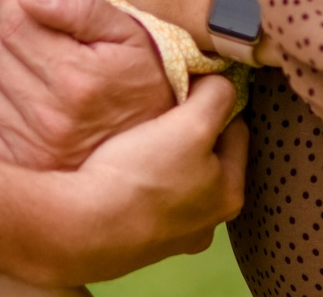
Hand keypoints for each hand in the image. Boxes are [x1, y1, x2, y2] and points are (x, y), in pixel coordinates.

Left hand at [0, 0, 172, 170]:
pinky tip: (6, 88)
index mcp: (76, 78)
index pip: (13, 26)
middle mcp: (52, 117)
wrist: (158, 145)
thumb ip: (78, 8)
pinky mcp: (23, 165)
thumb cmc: (141, 79)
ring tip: (12, 52)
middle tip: (8, 16)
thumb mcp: (125, 32)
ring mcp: (35, 147)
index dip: (7, 1)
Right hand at [32, 75, 247, 284]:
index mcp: (229, 194)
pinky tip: (124, 170)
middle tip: (164, 110)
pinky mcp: (139, 240)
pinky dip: (142, 181)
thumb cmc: (143, 176)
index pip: (237, 131)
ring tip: (140, 138)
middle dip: (191, 132)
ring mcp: (172, 236)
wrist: (85, 228)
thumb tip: (222, 82)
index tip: (191, 85)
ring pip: (178, 179)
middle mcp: (207, 222)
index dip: (216, 102)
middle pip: (207, 158)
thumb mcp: (191, 125)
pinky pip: (149, 198)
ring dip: (166, 157)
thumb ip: (216, 96)